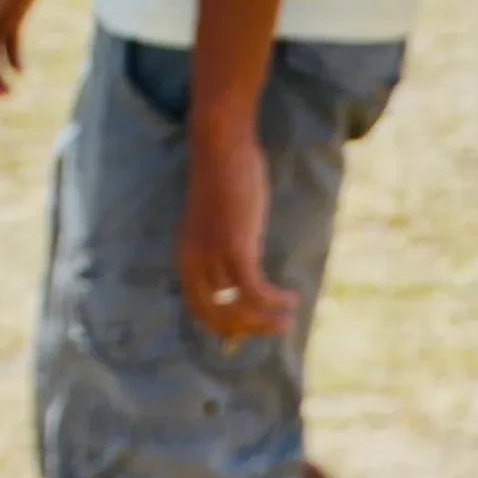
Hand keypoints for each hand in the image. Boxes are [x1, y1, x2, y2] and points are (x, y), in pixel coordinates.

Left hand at [178, 130, 296, 339]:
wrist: (221, 148)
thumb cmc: (223, 179)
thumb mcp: (217, 221)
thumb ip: (221, 247)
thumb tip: (239, 272)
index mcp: (186, 258)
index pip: (199, 310)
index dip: (226, 327)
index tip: (251, 329)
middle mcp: (195, 263)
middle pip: (219, 316)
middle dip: (249, 329)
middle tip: (276, 328)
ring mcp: (214, 257)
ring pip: (239, 307)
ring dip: (266, 321)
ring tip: (288, 320)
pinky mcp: (236, 248)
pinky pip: (255, 290)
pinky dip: (275, 300)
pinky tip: (292, 297)